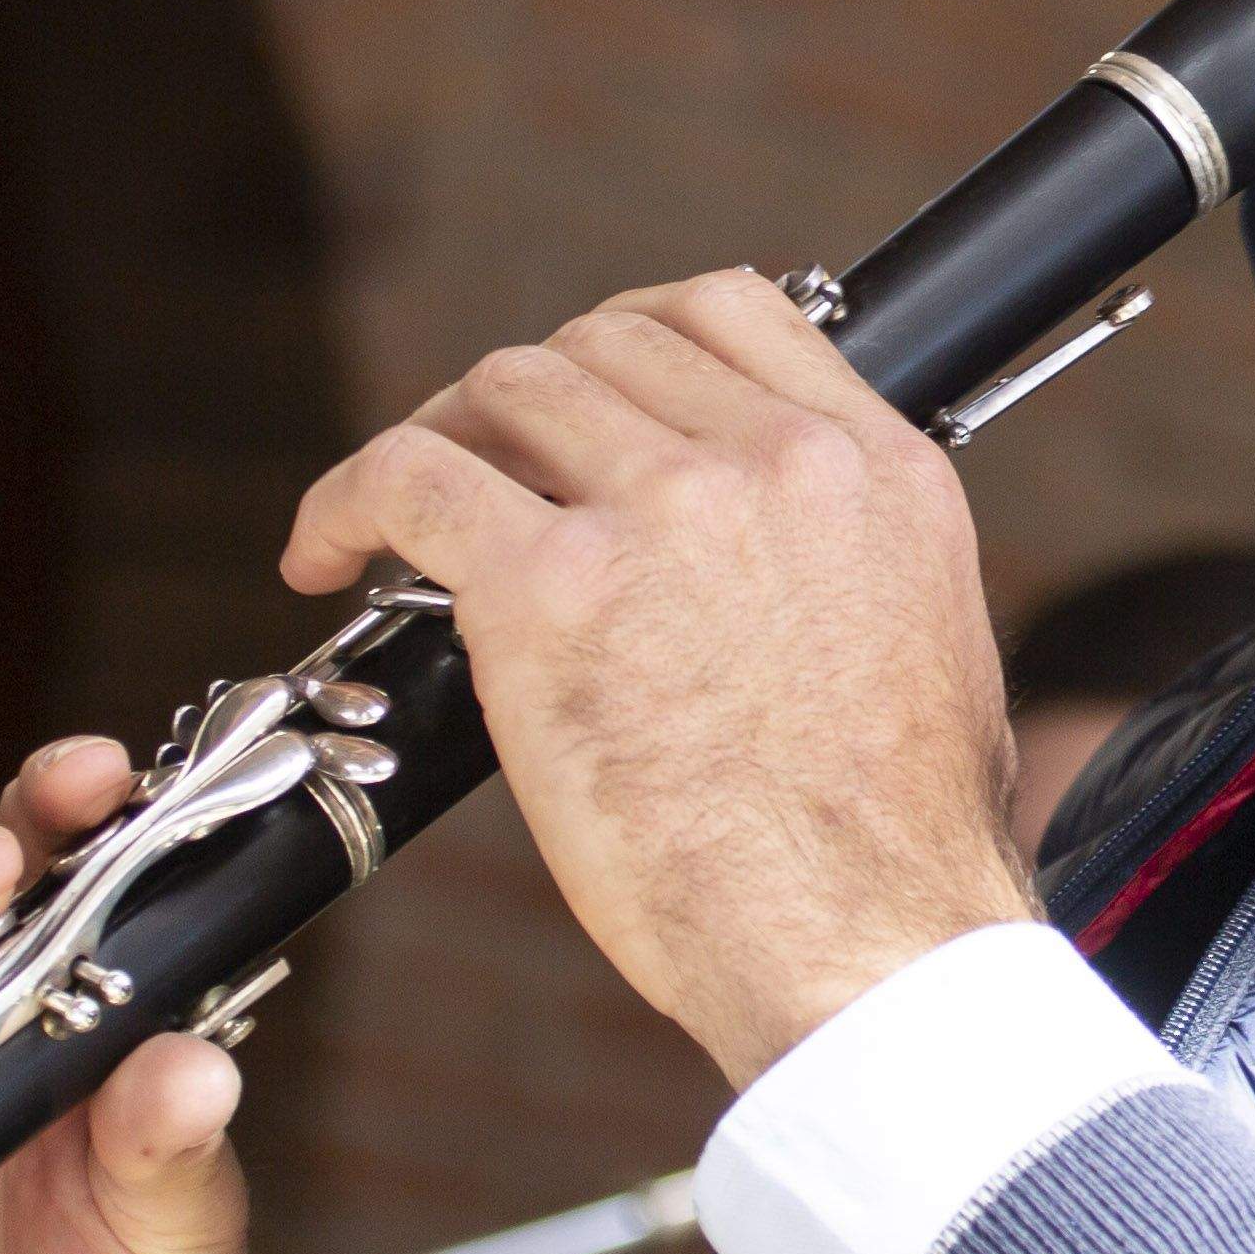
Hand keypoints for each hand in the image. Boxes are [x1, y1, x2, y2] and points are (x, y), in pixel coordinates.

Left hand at [282, 274, 1040, 1088]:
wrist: (870, 944)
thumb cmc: (894, 852)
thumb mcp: (929, 639)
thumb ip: (844, 554)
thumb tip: (770, 557)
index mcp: (875, 467)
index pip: (724, 309)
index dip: (623, 341)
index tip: (579, 405)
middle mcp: (775, 460)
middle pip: (597, 343)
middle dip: (520, 405)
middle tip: (475, 478)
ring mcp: (663, 510)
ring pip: (503, 389)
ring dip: (439, 441)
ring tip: (395, 521)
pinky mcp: (552, 587)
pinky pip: (409, 478)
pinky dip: (346, 501)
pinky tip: (325, 555)